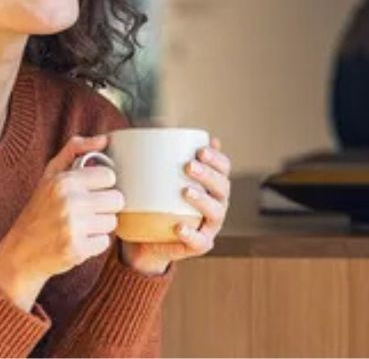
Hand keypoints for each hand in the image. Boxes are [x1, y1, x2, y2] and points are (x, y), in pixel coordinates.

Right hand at [0, 134, 123, 309]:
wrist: (20, 252)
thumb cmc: (38, 210)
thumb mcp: (49, 175)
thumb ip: (74, 150)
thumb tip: (104, 139)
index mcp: (63, 181)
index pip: (109, 176)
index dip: (102, 185)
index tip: (90, 191)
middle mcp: (69, 201)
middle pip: (117, 199)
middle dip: (104, 206)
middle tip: (87, 211)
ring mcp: (73, 226)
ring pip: (112, 221)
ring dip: (100, 225)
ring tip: (80, 226)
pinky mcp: (78, 249)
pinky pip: (105, 242)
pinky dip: (94, 244)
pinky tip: (78, 240)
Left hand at [119, 136, 231, 274]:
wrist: (145, 238)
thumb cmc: (153, 199)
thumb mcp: (153, 176)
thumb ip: (156, 154)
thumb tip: (155, 124)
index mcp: (210, 184)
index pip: (223, 168)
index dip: (217, 158)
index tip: (200, 149)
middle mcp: (216, 204)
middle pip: (222, 187)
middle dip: (208, 174)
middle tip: (188, 166)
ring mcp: (208, 226)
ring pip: (216, 212)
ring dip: (203, 200)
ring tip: (185, 191)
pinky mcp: (197, 245)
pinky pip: (199, 241)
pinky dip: (191, 234)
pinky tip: (179, 226)